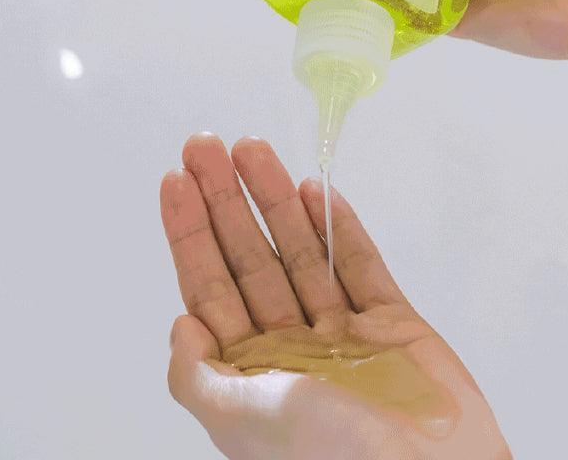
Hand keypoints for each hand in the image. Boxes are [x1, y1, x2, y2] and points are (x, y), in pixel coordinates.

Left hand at [160, 133, 510, 458]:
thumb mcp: (243, 422)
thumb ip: (200, 376)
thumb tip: (179, 323)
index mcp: (252, 371)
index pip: (210, 286)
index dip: (191, 231)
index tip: (177, 181)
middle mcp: (292, 345)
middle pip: (251, 257)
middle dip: (227, 199)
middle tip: (206, 146)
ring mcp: (343, 330)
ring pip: (300, 249)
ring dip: (276, 198)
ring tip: (253, 149)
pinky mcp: (391, 320)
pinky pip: (358, 263)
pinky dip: (337, 226)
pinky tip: (314, 190)